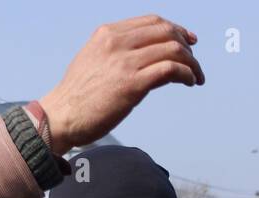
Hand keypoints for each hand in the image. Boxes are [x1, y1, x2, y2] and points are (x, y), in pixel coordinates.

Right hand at [41, 16, 203, 154]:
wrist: (62, 115)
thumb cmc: (78, 94)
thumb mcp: (94, 59)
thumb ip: (116, 51)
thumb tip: (143, 54)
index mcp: (108, 33)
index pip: (152, 21)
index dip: (176, 29)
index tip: (189, 41)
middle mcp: (117, 42)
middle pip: (166, 32)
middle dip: (186, 46)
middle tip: (194, 62)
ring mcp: (125, 62)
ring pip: (173, 50)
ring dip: (192, 63)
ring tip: (196, 77)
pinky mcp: (133, 84)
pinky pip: (170, 70)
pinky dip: (186, 74)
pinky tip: (189, 82)